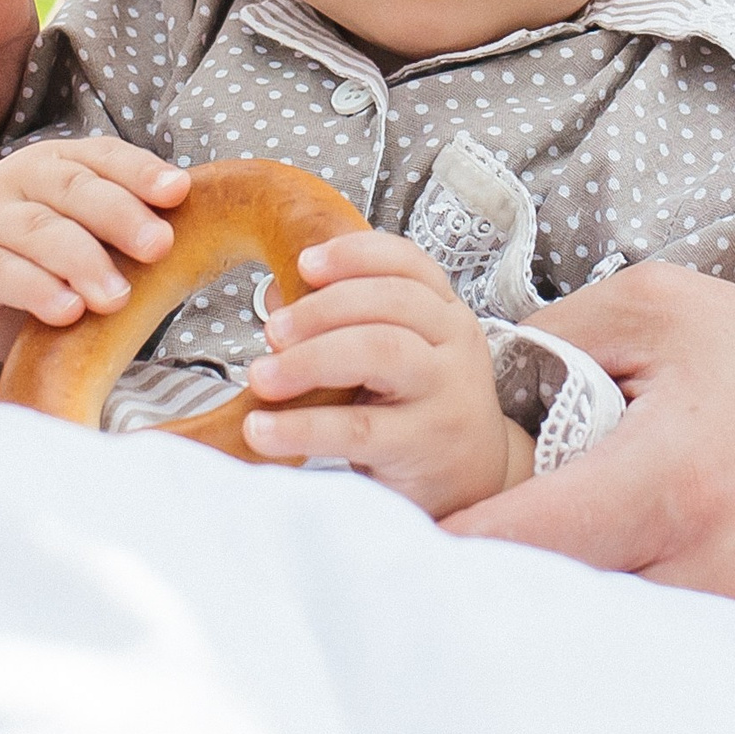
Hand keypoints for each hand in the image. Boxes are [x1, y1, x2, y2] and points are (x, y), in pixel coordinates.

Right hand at [0, 138, 191, 406]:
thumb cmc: (65, 261)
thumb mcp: (100, 235)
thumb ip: (137, 221)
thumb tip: (205, 218)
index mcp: (62, 160)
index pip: (104, 156)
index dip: (141, 171)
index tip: (180, 192)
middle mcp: (20, 178)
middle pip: (73, 189)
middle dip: (121, 216)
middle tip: (160, 247)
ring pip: (38, 232)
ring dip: (83, 263)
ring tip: (118, 299)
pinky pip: (0, 274)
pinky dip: (37, 291)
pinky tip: (69, 312)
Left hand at [241, 231, 530, 516]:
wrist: (472, 479)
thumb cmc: (418, 408)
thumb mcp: (396, 355)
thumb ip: (346, 323)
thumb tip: (276, 296)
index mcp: (445, 312)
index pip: (408, 263)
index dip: (355, 255)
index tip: (304, 263)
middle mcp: (454, 344)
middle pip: (392, 302)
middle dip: (322, 309)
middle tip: (272, 330)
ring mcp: (445, 393)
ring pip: (380, 351)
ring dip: (310, 359)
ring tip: (261, 378)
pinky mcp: (424, 444)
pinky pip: (357, 428)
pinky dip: (302, 427)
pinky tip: (262, 430)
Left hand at [439, 261, 734, 606]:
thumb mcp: (663, 306)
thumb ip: (556, 336)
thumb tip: (481, 378)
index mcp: (663, 483)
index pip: (513, 543)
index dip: (447, 536)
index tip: (411, 517)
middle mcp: (699, 570)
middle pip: (547, 602)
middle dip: (501, 571)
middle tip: (476, 527)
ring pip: (602, 627)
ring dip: (567, 591)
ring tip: (559, 534)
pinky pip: (663, 634)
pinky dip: (631, 602)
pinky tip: (629, 554)